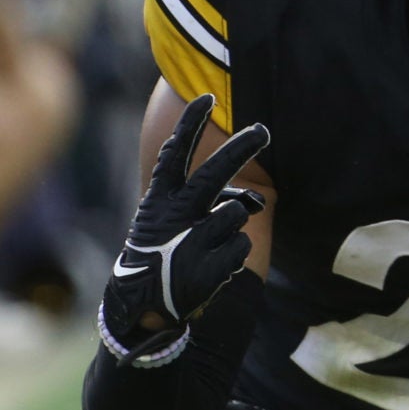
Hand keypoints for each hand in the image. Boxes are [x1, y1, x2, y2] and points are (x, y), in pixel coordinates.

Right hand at [100, 94, 267, 364]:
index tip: (207, 98)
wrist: (144, 311)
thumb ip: (208, 203)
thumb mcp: (170, 224)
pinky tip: (210, 272)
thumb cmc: (163, 256)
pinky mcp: (207, 268)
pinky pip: (242, 246)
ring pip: (237, 214)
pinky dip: (233, 258)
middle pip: (214, 175)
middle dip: (241, 149)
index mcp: (159, 203)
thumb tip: (256, 199)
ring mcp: (189, 242)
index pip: (174, 157)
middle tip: (264, 129)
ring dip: (232, 230)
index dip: (190, 126)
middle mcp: (173, 218)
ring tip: (206, 251)